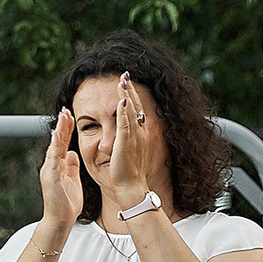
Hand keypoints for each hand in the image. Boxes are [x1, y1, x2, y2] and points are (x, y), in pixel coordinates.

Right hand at [37, 107, 85, 232]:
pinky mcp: (50, 176)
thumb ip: (72, 166)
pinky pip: (53, 158)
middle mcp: (52, 165)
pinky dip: (55, 146)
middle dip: (63, 125)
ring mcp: (49, 170)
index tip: (72, 115)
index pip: (64, 143)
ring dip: (59, 130)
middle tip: (67, 109)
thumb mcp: (73, 180)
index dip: (67, 129)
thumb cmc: (67, 203)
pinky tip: (58, 135)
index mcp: (59, 165)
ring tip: (63, 116)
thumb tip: (74, 153)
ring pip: (55, 146)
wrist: (60, 220)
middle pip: (58, 141)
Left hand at [97, 73, 158, 213]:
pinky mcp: (126, 144)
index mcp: (141, 135)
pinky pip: (125, 125)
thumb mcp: (130, 151)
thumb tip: (124, 131)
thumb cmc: (129, 172)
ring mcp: (134, 138)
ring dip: (127, 95)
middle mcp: (140, 134)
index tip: (128, 82)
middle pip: (136, 106)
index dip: (133, 95)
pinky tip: (121, 101)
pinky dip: (124, 112)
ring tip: (123, 81)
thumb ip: (127, 138)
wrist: (131, 187)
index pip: (137, 110)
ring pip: (131, 112)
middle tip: (126, 74)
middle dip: (131, 89)